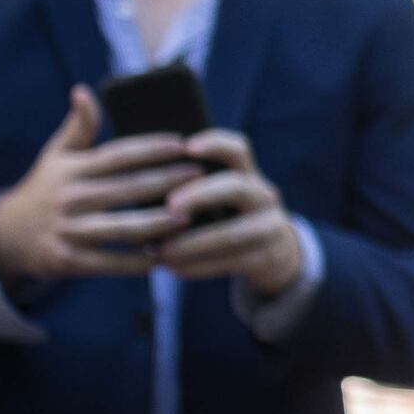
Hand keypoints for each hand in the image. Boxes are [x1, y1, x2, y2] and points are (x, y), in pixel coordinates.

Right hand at [0, 88, 202, 285]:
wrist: (7, 235)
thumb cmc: (45, 188)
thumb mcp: (55, 155)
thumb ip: (77, 126)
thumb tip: (84, 91)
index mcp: (71, 169)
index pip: (117, 154)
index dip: (150, 148)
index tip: (182, 144)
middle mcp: (69, 198)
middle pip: (126, 189)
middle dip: (165, 182)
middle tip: (201, 176)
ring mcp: (68, 230)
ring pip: (121, 228)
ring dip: (157, 224)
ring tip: (190, 215)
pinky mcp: (67, 260)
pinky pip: (109, 263)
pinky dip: (137, 262)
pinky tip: (165, 255)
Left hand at [154, 129, 303, 293]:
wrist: (274, 254)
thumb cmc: (229, 219)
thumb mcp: (222, 199)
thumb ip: (194, 189)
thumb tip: (140, 189)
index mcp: (248, 174)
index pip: (238, 149)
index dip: (215, 144)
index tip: (186, 147)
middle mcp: (263, 196)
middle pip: (237, 187)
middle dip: (200, 195)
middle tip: (169, 206)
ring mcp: (269, 227)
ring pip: (233, 233)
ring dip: (194, 242)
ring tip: (163, 250)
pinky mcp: (266, 258)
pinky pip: (231, 262)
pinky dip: (199, 266)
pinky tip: (173, 268)